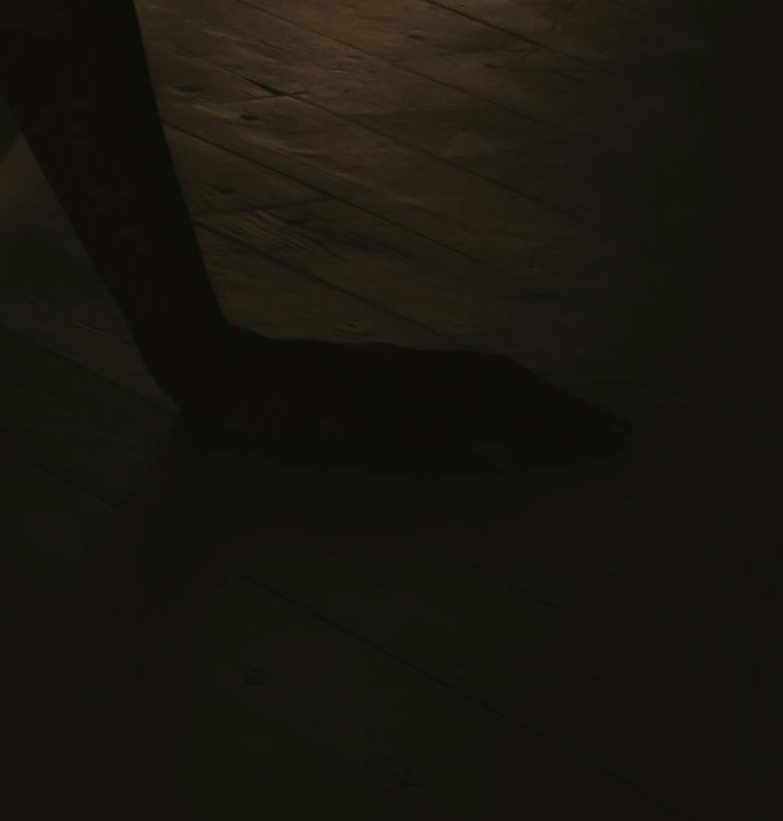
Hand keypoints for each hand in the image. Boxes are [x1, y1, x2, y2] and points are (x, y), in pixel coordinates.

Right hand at [161, 325, 627, 469]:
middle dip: (559, 409)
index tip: (597, 423)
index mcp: (400, 367)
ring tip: (577, 444)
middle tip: (616, 436)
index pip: (492, 373)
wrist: (205, 369)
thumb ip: (400, 420)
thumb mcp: (347, 404)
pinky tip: (490, 453)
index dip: (548, 394)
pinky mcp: (339, 414)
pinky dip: (452, 437)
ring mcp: (369, 388)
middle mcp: (396, 369)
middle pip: (495, 380)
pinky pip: (406, 425)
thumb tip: (466, 447)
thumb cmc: (273, 392)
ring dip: (525, 420)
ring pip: (464, 398)